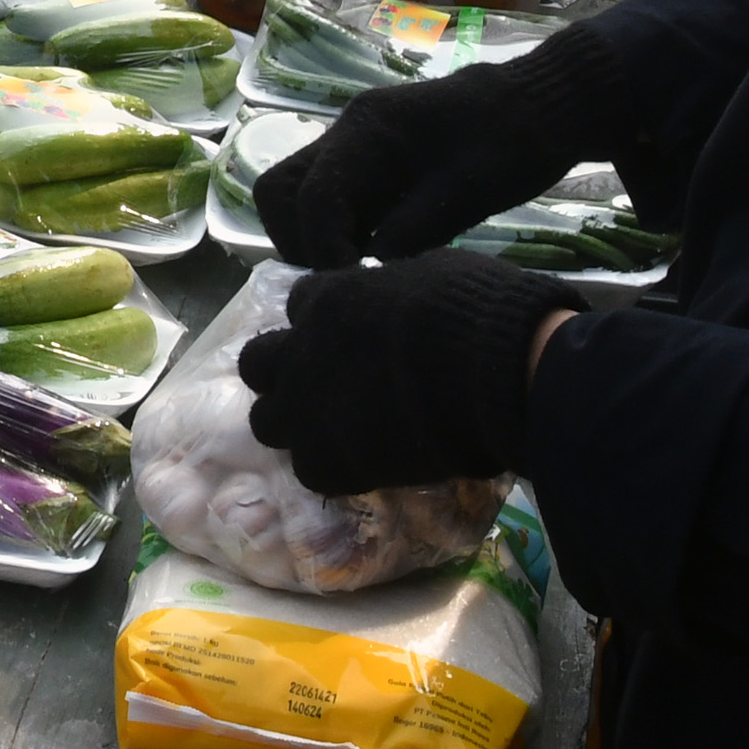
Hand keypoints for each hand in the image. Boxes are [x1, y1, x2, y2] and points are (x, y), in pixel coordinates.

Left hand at [235, 249, 582, 493]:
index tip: (347, 335)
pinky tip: (367, 470)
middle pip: (258, 363)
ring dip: (295, 428)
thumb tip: (398, 302)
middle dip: (282, 373)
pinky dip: (334, 472)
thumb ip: (393, 292)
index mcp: (327, 298)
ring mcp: (306, 406)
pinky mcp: (326, 458)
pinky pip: (310, 471)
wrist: (490, 372)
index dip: (322, 321)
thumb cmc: (473, 313)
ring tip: (336, 438)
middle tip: (323, 388)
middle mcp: (302, 350)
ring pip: (266, 422)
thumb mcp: (430, 277)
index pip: (300, 304)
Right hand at [255, 26, 621, 266]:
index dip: (324, 248)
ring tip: (359, 274)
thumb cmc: (515, 141)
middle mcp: (346, 134)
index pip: (316, 195)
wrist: (540, 104)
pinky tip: (373, 258)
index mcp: (369, 130)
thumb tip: (365, 274)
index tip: (353, 286)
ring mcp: (353, 148)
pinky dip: (335, 234)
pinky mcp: (367, 166)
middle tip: (345, 280)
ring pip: (295, 197)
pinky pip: (326, 201)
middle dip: (299, 242)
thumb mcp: (473, 189)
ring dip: (313, 240)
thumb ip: (414, 229)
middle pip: (280, 191)